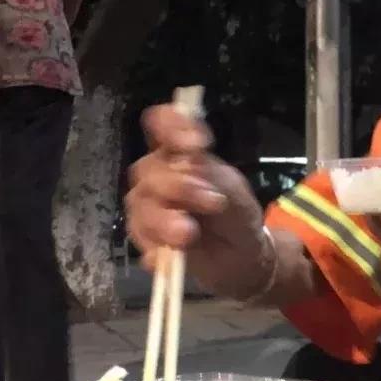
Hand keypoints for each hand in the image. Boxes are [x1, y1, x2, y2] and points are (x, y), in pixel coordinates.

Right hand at [126, 104, 274, 298]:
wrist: (240, 257)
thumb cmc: (236, 215)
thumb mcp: (232, 189)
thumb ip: (209, 174)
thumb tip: (187, 167)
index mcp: (180, 152)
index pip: (163, 124)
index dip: (172, 126)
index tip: (195, 145)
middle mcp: (158, 173)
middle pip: (149, 170)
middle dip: (179, 187)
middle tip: (212, 203)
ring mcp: (149, 204)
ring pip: (141, 205)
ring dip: (164, 220)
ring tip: (189, 234)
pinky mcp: (145, 235)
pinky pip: (140, 237)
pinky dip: (155, 246)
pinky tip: (167, 256)